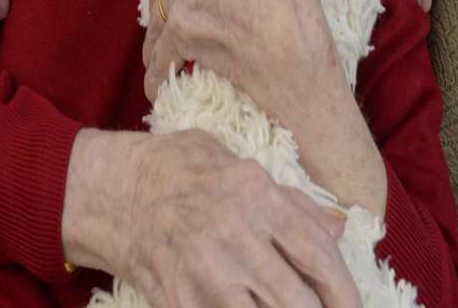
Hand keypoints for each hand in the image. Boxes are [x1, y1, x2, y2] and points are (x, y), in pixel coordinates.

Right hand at [124, 132, 358, 307]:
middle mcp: (234, 233)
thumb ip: (290, 201)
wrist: (113, 190)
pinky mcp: (180, 302)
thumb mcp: (235, 164)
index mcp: (254, 193)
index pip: (317, 254)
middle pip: (297, 301)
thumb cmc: (178, 169)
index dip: (344, 293)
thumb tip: (337, 229)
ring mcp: (205, 273)